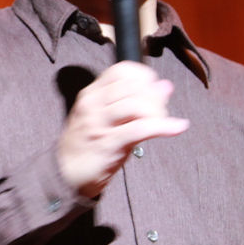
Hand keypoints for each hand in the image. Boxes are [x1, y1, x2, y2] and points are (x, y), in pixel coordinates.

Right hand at [56, 61, 188, 197]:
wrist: (66, 174)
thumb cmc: (90, 144)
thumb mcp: (109, 117)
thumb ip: (136, 101)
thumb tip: (165, 85)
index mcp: (92, 94)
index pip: (122, 70)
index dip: (144, 76)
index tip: (152, 89)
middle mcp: (93, 104)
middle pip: (133, 86)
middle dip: (154, 97)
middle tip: (159, 112)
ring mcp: (99, 123)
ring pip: (137, 105)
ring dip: (157, 113)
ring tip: (161, 123)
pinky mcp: (108, 143)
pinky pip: (141, 128)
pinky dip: (164, 126)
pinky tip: (177, 127)